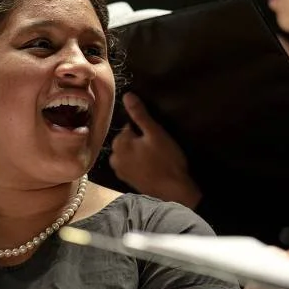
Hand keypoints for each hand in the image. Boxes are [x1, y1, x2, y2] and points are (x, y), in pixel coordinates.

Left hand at [109, 93, 201, 207]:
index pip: (130, 127)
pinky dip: (139, 164)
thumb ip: (140, 114)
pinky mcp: (127, 180)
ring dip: (140, 153)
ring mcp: (120, 171)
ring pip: (130, 153)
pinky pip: (132, 165)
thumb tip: (127, 95)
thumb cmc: (167, 161)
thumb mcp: (156, 133)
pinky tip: (152, 168)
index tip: (156, 138)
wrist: (174, 193)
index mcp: (119, 143)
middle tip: (159, 149)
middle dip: (141, 142)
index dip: (145, 130)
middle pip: (128, 140)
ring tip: (156, 158)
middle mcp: (114, 157)